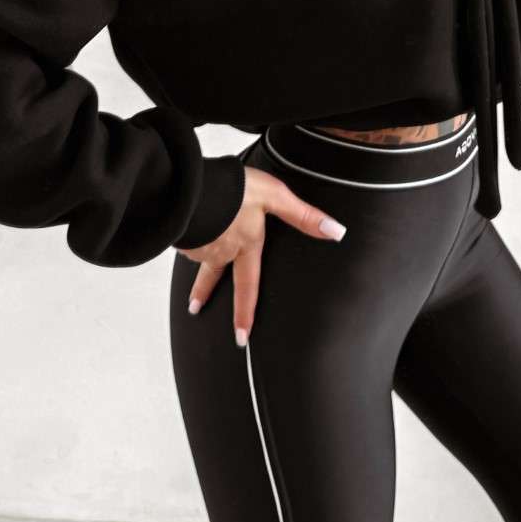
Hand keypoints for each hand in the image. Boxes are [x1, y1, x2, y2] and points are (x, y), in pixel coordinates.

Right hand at [177, 162, 347, 346]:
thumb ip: (303, 215)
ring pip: (200, 250)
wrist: (196, 184)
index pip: (247, 287)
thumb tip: (337, 232)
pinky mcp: (183, 233)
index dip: (245, 313)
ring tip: (197, 233)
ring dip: (197, 247)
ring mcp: (200, 244)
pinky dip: (188, 232)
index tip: (241, 337)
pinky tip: (188, 219)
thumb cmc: (237, 188)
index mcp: (246, 246)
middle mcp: (222, 250)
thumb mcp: (276, 196)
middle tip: (195, 308)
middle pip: (213, 275)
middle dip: (203, 292)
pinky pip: (187, 237)